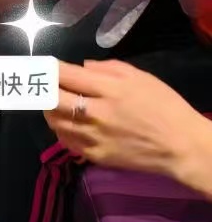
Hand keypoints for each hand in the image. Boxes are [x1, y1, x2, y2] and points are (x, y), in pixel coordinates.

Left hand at [48, 60, 211, 194]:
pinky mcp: (93, 155)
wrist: (179, 144)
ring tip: (54, 104)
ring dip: (49, 111)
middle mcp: (96, 113)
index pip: (67, 76)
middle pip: (53, 100)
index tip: (43, 66)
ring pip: (54, 122)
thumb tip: (82, 66)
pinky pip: (66, 140)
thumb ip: (108, 69)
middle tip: (44, 86)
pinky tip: (67, 124)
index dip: (50, 69)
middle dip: (44, 90)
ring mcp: (92, 137)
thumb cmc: (164, 106)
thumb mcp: (141, 77)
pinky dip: (61, 130)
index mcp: (110, 89)